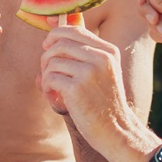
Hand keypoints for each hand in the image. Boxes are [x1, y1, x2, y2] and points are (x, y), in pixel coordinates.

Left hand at [39, 26, 150, 161]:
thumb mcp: (101, 72)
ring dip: (46, 75)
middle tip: (48, 72)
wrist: (115, 131)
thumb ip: (82, 54)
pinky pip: (49, 77)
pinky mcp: (76, 88)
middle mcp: (101, 57)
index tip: (47, 46)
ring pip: (51, 61)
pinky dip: (47, 88)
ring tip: (53, 88)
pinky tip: (55, 97)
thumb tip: (52, 32)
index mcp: (108, 51)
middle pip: (60, 43)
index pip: (75, 30)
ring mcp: (89, 72)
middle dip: (47, 56)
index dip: (55, 34)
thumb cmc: (103, 102)